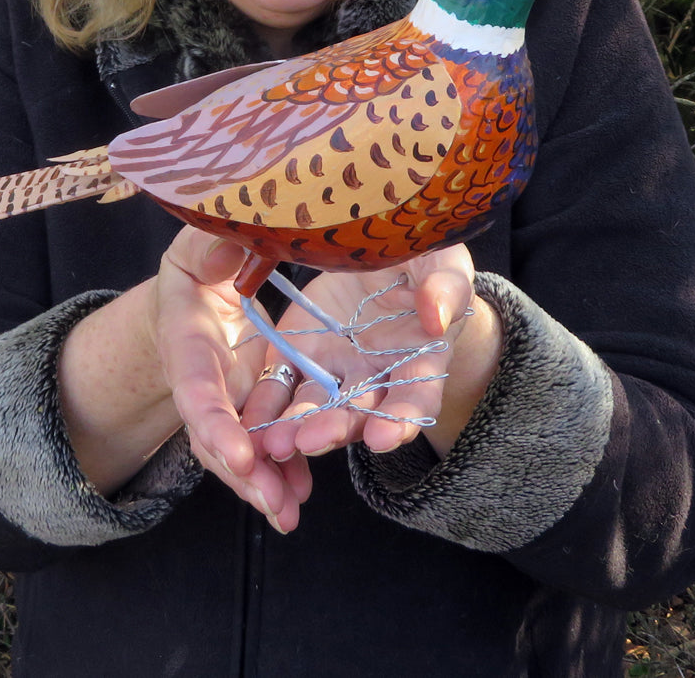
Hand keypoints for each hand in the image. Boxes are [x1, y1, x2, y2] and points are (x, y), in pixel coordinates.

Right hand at [150, 228, 311, 531]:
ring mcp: (228, 396)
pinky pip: (263, 441)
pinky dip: (281, 469)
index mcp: (186, 340)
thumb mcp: (199, 243)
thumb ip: (209, 245)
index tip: (239, 454)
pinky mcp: (254, 400)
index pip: (197, 387)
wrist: (200, 283)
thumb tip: (224, 252)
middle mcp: (202, 379)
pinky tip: (300, 494)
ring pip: (239, 449)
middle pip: (215, 434)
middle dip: (242, 471)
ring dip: (262, 483)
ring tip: (288, 514)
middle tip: (273, 503)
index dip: (214, 421)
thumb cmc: (200, 258)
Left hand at [241, 245, 493, 463]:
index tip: (381, 438)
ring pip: (317, 406)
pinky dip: (266, 407)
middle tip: (309, 441)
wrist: (380, 253)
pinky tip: (250, 422)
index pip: (416, 397)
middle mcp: (377, 374)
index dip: (401, 420)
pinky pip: (281, 384)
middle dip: (335, 429)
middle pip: (358, 411)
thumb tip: (437, 317)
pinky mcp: (299, 354)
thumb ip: (444, 286)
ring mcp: (336, 368)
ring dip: (296, 427)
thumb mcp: (441, 261)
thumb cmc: (424, 259)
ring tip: (275, 441)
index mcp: (421, 359)